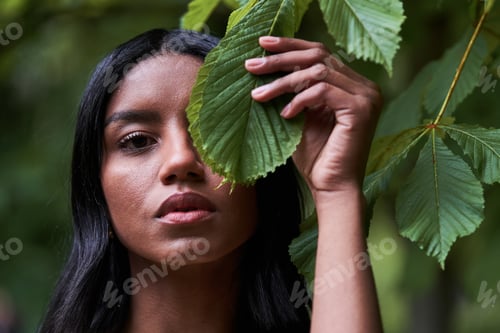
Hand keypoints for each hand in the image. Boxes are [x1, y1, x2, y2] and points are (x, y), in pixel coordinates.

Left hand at [245, 36, 381, 196]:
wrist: (331, 187)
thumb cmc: (314, 157)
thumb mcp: (299, 115)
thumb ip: (292, 91)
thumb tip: (265, 65)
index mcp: (351, 84)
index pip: (320, 53)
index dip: (291, 45)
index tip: (262, 44)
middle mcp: (363, 86)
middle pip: (318, 56)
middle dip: (281, 58)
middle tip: (251, 65)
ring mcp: (366, 96)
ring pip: (317, 72)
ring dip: (283, 82)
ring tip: (258, 95)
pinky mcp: (361, 109)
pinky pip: (323, 91)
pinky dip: (299, 100)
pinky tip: (285, 115)